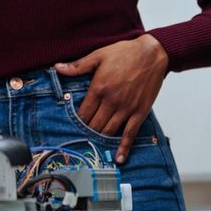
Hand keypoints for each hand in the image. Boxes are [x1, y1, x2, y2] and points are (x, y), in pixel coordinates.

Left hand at [61, 35, 169, 162]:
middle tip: (81, 137)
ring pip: (108, 131)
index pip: (83, 113)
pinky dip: (124, 147)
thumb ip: (78, 66)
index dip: (77, 122)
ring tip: (94, 145)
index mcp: (99, 88)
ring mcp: (126, 109)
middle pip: (94, 125)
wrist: (152, 54)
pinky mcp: (139, 112)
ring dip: (100, 139)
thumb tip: (57, 67)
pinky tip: (119, 158)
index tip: (73, 126)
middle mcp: (111, 101)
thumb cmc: (126, 53)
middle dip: (86, 132)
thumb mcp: (98, 55)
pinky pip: (130, 134)